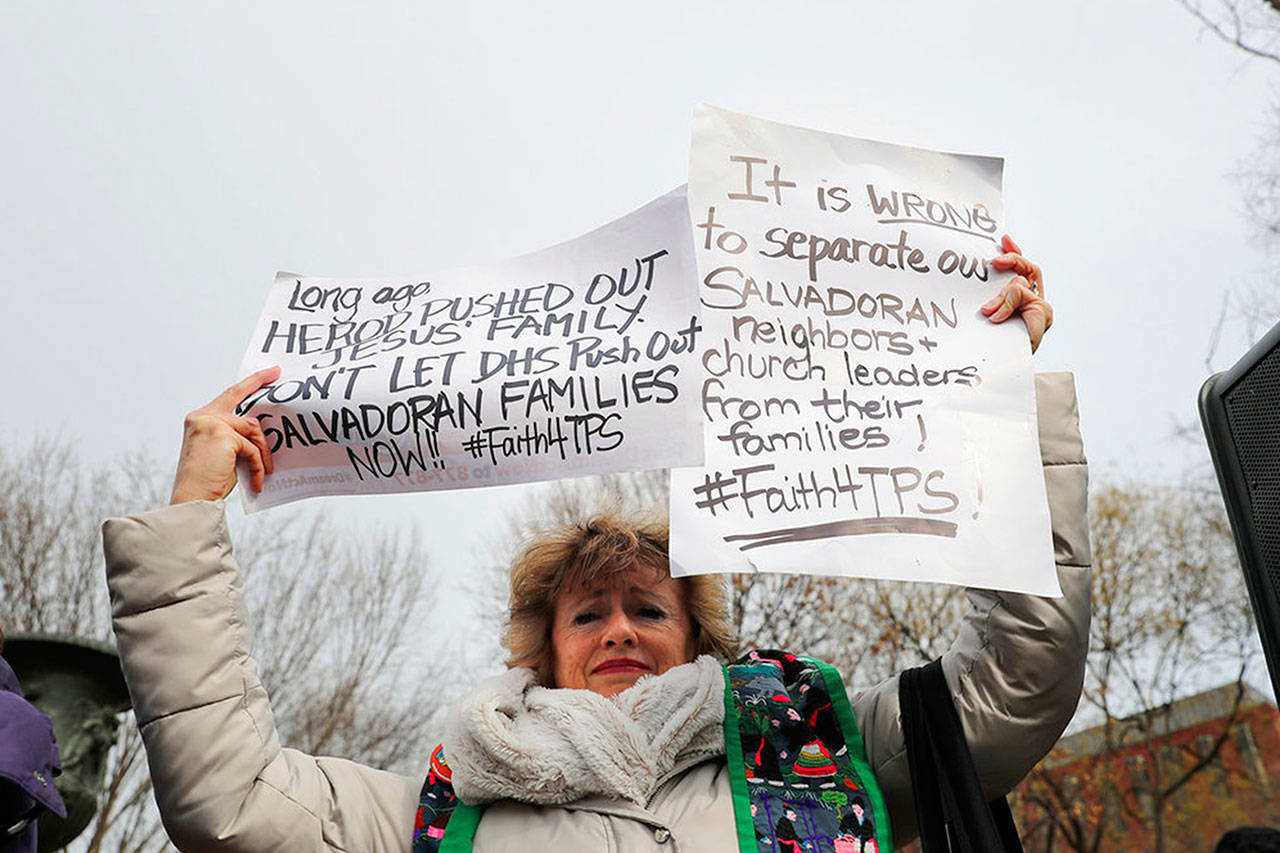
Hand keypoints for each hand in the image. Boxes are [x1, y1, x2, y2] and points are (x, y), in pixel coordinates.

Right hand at [170, 366, 279, 504]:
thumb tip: (261, 432)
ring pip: (252, 428)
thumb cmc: (208, 481)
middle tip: (277, 374)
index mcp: (200, 420)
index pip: (229, 396)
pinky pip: (251, 448)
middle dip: (259, 382)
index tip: (269, 372)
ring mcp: (211, 423)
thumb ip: (237, 437)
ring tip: (265, 472)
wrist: (193, 500)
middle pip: (239, 398)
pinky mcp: (222, 434)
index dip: (250, 383)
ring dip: (262, 451)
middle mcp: (203, 417)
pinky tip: (256, 481)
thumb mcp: (224, 454)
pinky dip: (257, 466)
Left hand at [982, 235, 1052, 352]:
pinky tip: (995, 317)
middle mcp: (1035, 302)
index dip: (1015, 253)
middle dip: (1013, 260)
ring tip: (987, 311)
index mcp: (1024, 301)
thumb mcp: (991, 318)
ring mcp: (1040, 308)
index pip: (1023, 270)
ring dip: (1000, 296)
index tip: (1003, 240)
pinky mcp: (1043, 313)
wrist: (1005, 370)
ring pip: (1019, 283)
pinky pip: (1021, 294)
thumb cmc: (995, 346)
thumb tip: (983, 298)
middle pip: (1029, 269)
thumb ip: (993, 301)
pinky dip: (1006, 304)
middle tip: (993, 261)